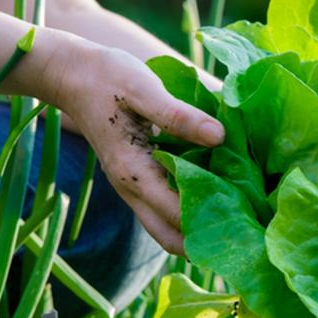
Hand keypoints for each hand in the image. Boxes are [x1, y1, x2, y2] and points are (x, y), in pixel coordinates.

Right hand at [40, 35, 223, 255]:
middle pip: (170, 237)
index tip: (246, 223)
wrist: (71, 73)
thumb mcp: (144, 89)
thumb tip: (219, 137)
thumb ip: (179, 116)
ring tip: (235, 220)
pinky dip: (186, 211)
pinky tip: (216, 196)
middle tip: (244, 234)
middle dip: (204, 243)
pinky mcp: (136, 178)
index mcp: (134, 172)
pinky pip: (162, 209)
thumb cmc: (107, 78)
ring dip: (195, 230)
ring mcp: (131, 187)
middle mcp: (131, 189)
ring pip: (166, 227)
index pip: (177, 215)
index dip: (211, 222)